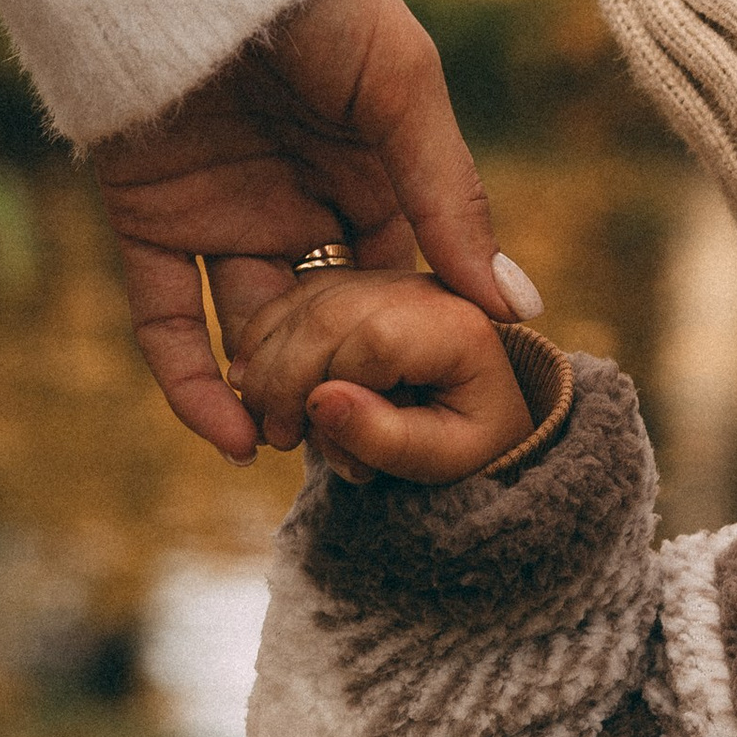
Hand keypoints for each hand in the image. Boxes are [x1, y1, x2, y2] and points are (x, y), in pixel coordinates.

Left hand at [87, 0, 537, 462]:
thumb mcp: (406, 92)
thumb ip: (452, 199)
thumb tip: (517, 309)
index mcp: (374, 174)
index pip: (406, 281)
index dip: (420, 342)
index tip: (443, 403)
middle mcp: (302, 203)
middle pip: (331, 319)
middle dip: (345, 385)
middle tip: (362, 449)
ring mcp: (224, 216)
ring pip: (251, 333)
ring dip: (268, 397)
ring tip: (294, 450)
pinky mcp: (149, 220)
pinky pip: (168, 318)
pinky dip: (189, 381)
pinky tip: (228, 432)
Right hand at [228, 269, 531, 488]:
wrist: (482, 417)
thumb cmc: (469, 443)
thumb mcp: (446, 458)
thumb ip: (388, 437)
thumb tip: (321, 401)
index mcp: (460, 324)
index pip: (373, 342)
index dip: (326, 391)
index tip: (302, 440)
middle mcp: (423, 288)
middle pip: (329, 316)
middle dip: (285, 381)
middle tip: (277, 437)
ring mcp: (387, 278)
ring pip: (302, 303)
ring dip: (269, 364)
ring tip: (273, 422)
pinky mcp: (357, 281)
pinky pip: (295, 296)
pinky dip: (264, 340)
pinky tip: (254, 384)